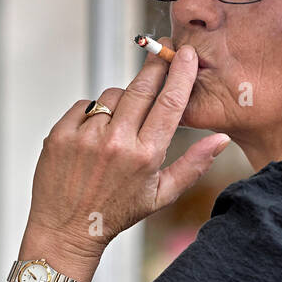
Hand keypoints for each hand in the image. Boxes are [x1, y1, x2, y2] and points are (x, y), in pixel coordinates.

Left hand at [24, 41, 230, 257]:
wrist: (66, 230)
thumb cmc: (116, 213)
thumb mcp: (160, 196)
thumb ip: (193, 166)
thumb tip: (221, 139)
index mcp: (145, 156)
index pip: (169, 102)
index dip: (180, 73)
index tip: (185, 53)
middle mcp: (116, 143)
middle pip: (142, 87)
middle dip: (155, 66)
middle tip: (162, 51)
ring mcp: (85, 137)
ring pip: (112, 95)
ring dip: (121, 101)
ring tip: (119, 125)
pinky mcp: (60, 135)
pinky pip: (84, 104)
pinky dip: (92, 113)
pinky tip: (93, 135)